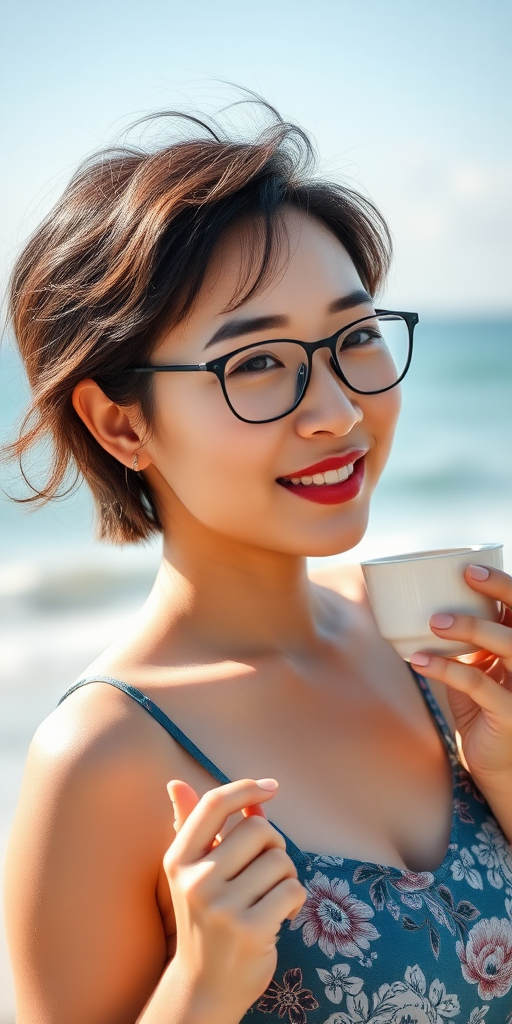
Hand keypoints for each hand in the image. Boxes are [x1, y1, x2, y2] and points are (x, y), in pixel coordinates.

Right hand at [163, 778, 305, 1019]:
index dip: (246, 789)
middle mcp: (195, 880)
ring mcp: (222, 907)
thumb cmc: (205, 918)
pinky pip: (293, 890)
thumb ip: (194, 826)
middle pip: (258, 830)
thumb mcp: (192, 872)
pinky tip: (281, 916)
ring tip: (271, 896)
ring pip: (280, 860)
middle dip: (274, 846)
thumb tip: (177, 782)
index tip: (270, 787)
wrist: (204, 986)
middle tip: (267, 871)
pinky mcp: (250, 929)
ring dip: (287, 876)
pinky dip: (296, 900)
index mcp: (178, 859)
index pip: (214, 804)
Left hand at [410, 564, 511, 784]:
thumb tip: (426, 606)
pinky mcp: (510, 715)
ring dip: (471, 627)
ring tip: (434, 621)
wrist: (495, 766)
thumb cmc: (483, 710)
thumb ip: (466, 642)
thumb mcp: (477, 670)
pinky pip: (479, 686)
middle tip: (466, 575)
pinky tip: (420, 661)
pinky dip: (447, 669)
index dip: (504, 584)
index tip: (470, 567)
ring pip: (509, 646)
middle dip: (502, 590)